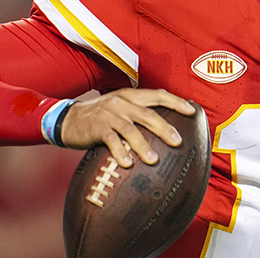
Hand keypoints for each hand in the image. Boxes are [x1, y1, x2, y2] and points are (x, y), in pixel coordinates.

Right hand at [59, 88, 195, 167]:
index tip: (192, 111)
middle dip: (165, 127)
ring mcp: (109, 114)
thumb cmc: (99, 117)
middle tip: (178, 141)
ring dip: (143, 145)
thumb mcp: (119, 109)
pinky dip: (120, 152)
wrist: (67, 119)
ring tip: (154, 159)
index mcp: (130, 96)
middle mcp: (121, 103)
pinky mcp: (97, 127)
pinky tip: (128, 163)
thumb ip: (137, 114)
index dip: (176, 102)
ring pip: (131, 129)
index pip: (157, 95)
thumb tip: (163, 128)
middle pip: (148, 114)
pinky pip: (112, 141)